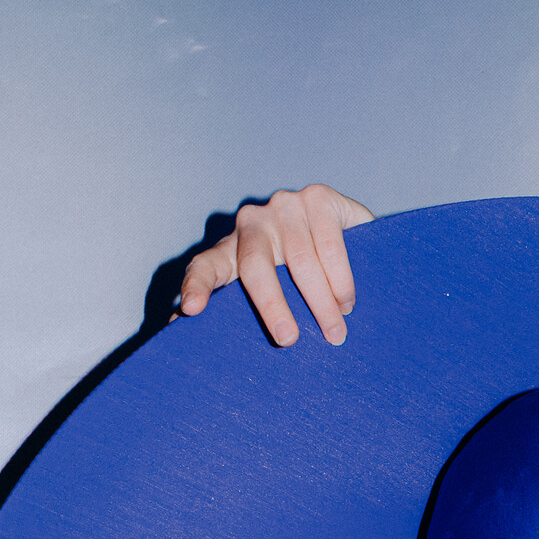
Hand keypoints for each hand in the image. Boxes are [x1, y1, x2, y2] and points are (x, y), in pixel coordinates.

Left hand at [178, 185, 373, 345]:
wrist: (350, 243)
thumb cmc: (301, 283)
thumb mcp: (269, 298)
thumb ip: (239, 315)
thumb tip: (187, 331)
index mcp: (232, 250)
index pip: (206, 266)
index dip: (197, 286)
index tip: (191, 310)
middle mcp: (253, 222)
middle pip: (255, 266)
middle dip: (272, 307)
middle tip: (288, 340)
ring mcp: (286, 206)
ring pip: (302, 261)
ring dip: (322, 304)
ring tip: (334, 333)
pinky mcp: (319, 198)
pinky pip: (331, 246)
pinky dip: (341, 281)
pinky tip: (346, 302)